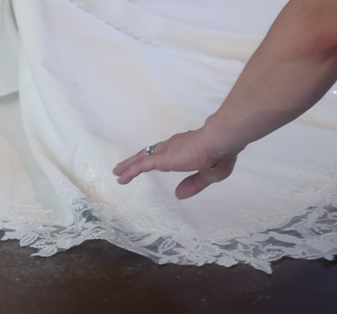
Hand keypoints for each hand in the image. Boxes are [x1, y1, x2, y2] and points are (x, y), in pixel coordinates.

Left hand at [113, 129, 237, 200]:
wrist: (217, 142)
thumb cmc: (219, 155)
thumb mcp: (208, 175)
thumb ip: (193, 185)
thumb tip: (178, 195)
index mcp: (183, 149)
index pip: (165, 153)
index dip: (155, 158)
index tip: (148, 162)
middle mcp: (171, 147)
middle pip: (148, 154)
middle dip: (135, 160)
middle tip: (122, 166)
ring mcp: (165, 151)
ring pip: (141, 158)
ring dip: (128, 165)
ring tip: (117, 171)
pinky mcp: (163, 158)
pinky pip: (142, 165)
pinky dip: (130, 171)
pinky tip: (122, 177)